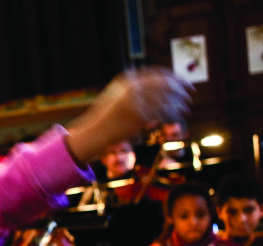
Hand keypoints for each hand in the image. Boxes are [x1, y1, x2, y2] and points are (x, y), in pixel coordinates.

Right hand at [67, 68, 192, 163]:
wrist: (94, 133)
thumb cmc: (105, 117)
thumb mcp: (115, 96)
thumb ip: (132, 88)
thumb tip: (155, 86)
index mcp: (126, 81)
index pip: (156, 74)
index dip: (172, 77)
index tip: (181, 81)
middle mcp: (132, 89)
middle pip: (165, 84)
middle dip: (181, 86)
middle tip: (190, 91)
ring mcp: (136, 103)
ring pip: (167, 98)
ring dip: (181, 100)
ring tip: (187, 104)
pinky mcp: (140, 117)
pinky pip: (165, 111)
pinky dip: (176, 111)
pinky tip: (182, 113)